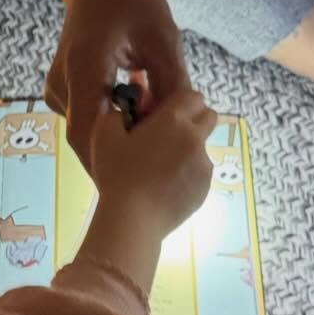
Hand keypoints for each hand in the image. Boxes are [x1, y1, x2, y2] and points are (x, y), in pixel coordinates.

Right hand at [48, 0, 189, 173]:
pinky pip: (89, 120)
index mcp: (83, 68)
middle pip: (89, 139)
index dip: (115, 163)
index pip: (88, 134)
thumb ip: (172, 85)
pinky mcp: (62, 92)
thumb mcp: (163, 39)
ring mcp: (57, 90)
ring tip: (156, 121)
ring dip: (123, 136)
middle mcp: (61, 84)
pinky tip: (141, 108)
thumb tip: (185, 130)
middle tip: (165, 152)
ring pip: (90, 132)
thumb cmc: (132, 2)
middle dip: (127, 151)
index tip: (152, 170)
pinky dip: (115, 124)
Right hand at [89, 87, 218, 236]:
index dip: (183, 101)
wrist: (133, 218)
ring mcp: (203, 164)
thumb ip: (116, 114)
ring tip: (163, 166)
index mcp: (173, 120)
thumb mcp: (103, 135)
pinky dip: (189, 173)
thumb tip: (125, 113)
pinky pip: (201, 171)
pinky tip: (167, 185)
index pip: (195, 96)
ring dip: (190, 148)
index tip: (168, 111)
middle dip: (195, 119)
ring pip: (204, 146)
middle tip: (172, 133)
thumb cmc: (117, 174)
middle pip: (209, 116)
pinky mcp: (206, 188)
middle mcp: (194, 138)